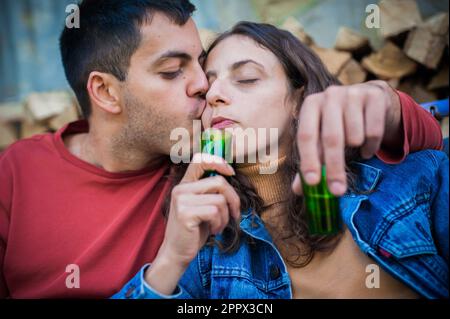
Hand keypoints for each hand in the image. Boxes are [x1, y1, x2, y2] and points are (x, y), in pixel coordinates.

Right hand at [144, 153, 239, 294]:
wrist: (177, 252)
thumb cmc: (194, 229)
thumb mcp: (202, 205)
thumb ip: (210, 190)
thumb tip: (229, 174)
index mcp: (185, 184)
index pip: (200, 159)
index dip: (218, 162)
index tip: (230, 173)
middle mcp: (181, 189)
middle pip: (218, 181)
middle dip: (233, 198)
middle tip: (234, 213)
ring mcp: (181, 200)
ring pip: (220, 199)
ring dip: (226, 215)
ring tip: (219, 225)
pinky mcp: (185, 213)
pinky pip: (215, 211)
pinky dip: (220, 223)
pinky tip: (213, 230)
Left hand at [293, 80, 401, 195]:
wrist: (371, 99)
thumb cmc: (340, 123)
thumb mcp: (322, 138)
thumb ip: (311, 161)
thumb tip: (297, 190)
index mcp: (310, 105)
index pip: (306, 136)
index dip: (308, 160)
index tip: (312, 183)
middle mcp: (329, 96)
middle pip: (331, 138)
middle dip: (334, 167)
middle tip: (337, 190)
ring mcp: (353, 93)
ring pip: (355, 136)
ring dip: (356, 151)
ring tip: (355, 150)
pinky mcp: (375, 97)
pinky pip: (374, 132)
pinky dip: (371, 146)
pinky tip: (368, 147)